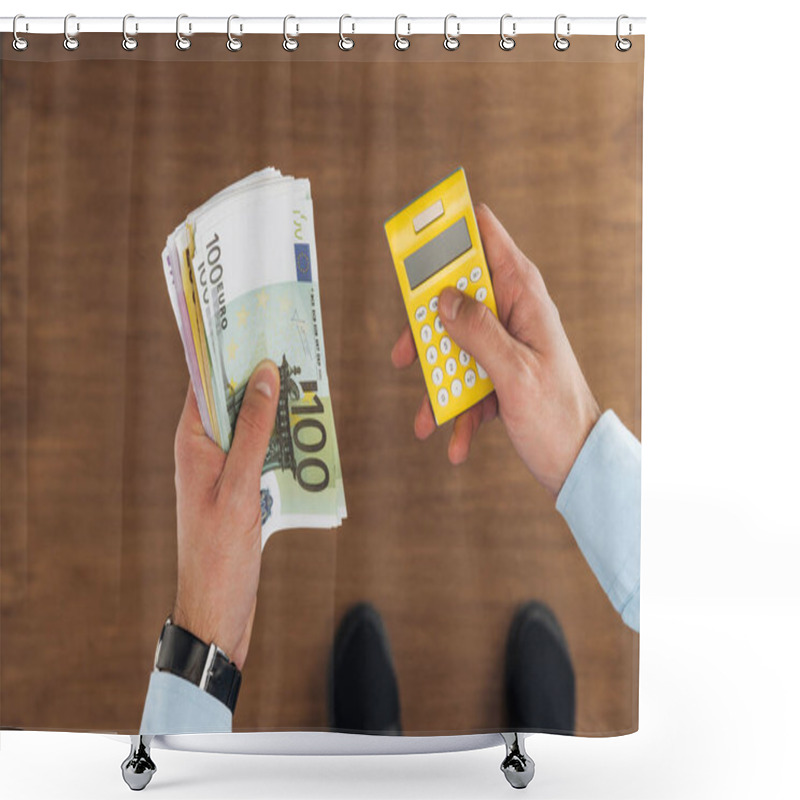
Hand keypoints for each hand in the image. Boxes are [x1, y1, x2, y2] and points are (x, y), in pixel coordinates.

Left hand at [171, 360, 279, 668]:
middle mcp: (203, 449)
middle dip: (258, 374)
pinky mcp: (238, 488)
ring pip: (249, 424)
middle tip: (291, 345)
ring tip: (304, 382)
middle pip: (230, 398)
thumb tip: (264, 375)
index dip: (225, 350)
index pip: (203, 381)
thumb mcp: (240, 485)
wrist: (218, 609)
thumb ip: (254, 430)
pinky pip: (259, 450)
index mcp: (191, 441)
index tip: (251, 322)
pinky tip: (303, 430)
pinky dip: (279, 438)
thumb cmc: (220, 552)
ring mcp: (221, 469)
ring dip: (273, 407)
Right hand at [391, 204, 599, 497]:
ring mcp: (502, 342)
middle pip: (454, 294)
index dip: (448, 229)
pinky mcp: (497, 372)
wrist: (577, 463)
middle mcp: (510, 311)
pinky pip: (464, 381)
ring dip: (436, 383)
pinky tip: (455, 445)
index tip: (413, 243)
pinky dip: (456, 413)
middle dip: (426, 328)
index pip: (483, 235)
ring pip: (452, 343)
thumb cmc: (558, 416)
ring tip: (425, 419)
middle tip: (403, 354)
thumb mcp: (514, 373)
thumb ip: (479, 332)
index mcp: (522, 295)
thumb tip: (443, 298)